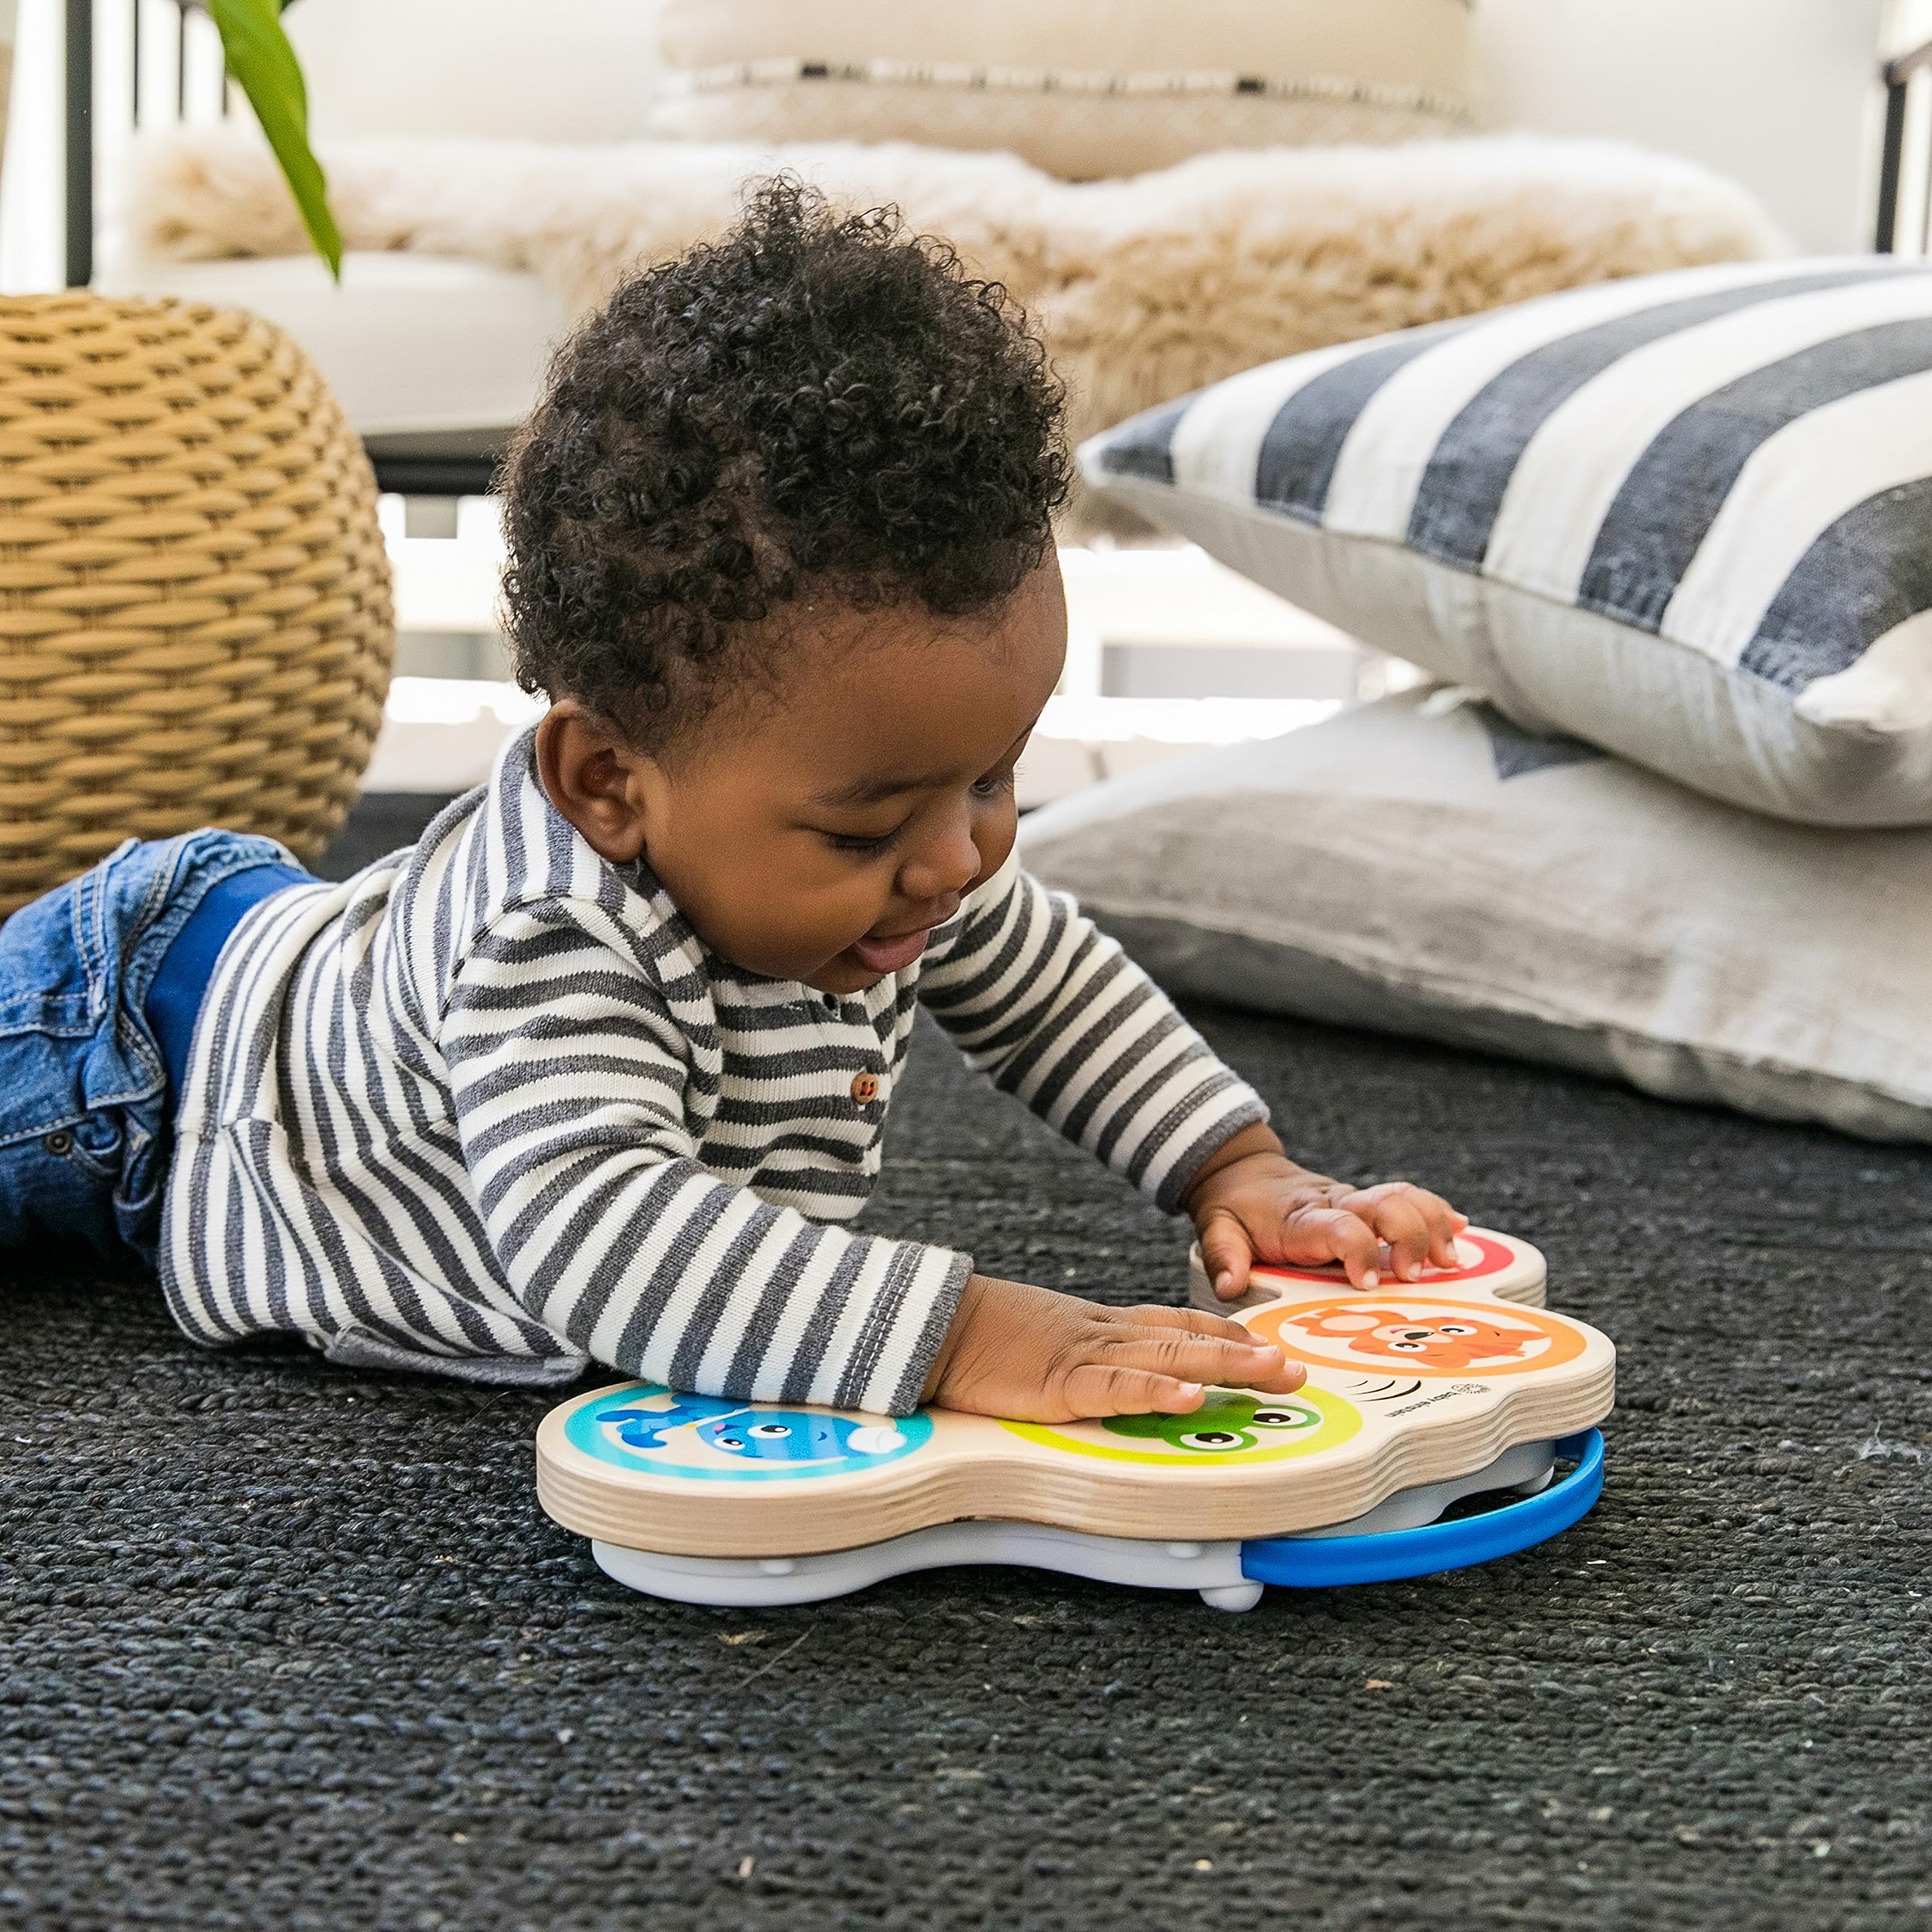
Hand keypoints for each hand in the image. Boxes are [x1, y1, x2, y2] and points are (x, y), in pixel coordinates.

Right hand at [922, 1273, 1303, 1421]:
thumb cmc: (979, 1335)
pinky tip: (1193, 1395)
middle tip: (1295, 1367)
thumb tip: (1095, 1380)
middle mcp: (1103, 1333)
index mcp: (1097, 1325)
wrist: (934, 1322)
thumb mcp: (1040, 1341)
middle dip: (1245, 1353)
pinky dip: (1159, 1389)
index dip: (1221, 1332)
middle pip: (1187, 1337)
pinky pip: (1118, 1386)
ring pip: (1170, 1355)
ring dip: (1227, 1365)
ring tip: (1274, 1374)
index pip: (1171, 1321)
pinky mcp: (1061, 1382)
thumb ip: (1075, 1358)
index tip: (1262, 1342)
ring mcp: (1086, 1355)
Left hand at [1184, 1124, 1467, 1300]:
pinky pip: (1410, 1198)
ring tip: (1450, 1259)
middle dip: (1409, 1236)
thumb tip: (1229, 1286)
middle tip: (1414, 1274)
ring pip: (1404, 1198)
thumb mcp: (1217, 1227)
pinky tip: (1460, 1228)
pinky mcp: (1368, 1204)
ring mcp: (1356, 1202)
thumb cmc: (1236, 1206)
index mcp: (1302, 1217)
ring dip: (1432, 1224)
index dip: (1359, 1249)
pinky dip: (1437, 1210)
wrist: (1243, 1172)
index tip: (1368, 1281)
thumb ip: (1224, 1256)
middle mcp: (1336, 1204)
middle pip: (1385, 1205)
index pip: (1339, 1225)